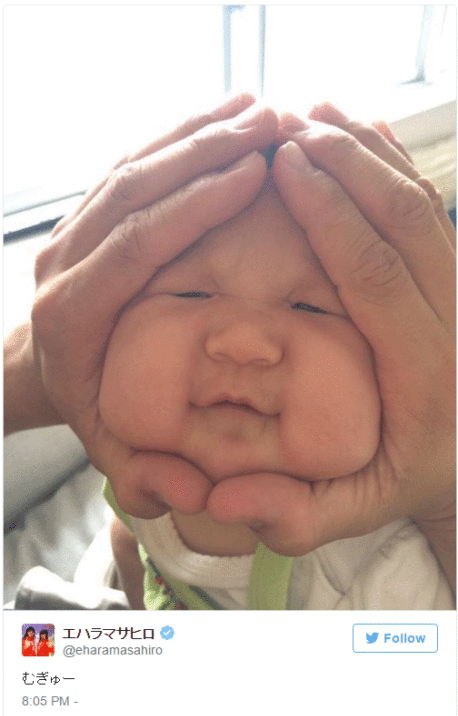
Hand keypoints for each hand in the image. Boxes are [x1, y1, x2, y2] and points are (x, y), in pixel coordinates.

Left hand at [7, 94, 277, 517]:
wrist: (43, 370)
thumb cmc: (87, 402)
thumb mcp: (112, 447)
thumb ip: (143, 475)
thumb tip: (183, 491)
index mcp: (73, 314)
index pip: (135, 244)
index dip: (194, 205)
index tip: (252, 173)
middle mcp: (66, 262)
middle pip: (133, 189)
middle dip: (203, 151)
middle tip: (269, 125)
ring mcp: (72, 233)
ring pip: (130, 166)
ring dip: (193, 132)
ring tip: (256, 110)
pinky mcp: (86, 218)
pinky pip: (128, 165)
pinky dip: (174, 137)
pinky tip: (217, 117)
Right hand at [205, 104, 454, 587]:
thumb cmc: (408, 479)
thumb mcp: (353, 512)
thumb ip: (292, 515)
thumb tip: (223, 505)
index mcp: (424, 374)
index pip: (373, 275)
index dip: (329, 216)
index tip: (285, 169)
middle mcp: (454, 323)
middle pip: (404, 222)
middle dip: (347, 166)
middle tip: (291, 127)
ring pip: (424, 207)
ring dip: (372, 155)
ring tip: (320, 115)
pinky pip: (435, 212)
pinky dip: (400, 168)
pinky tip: (367, 135)